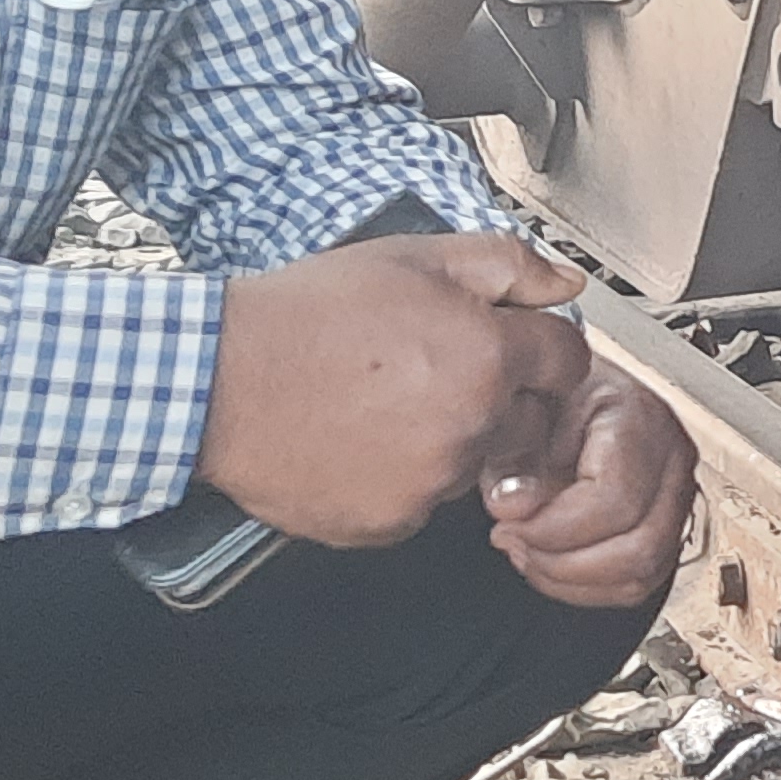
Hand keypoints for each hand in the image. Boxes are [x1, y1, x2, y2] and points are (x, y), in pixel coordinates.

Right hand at [203, 233, 591, 548]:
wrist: (213, 381)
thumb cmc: (303, 317)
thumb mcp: (413, 258)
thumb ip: (508, 266)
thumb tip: (565, 284)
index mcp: (486, 356)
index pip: (567, 360)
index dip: (542, 347)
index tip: (513, 346)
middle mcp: (470, 425)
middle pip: (530, 419)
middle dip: (501, 396)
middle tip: (430, 372)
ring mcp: (431, 481)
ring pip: (473, 461)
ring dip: (449, 438)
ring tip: (380, 403)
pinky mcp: (390, 522)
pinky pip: (421, 502)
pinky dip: (401, 478)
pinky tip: (358, 440)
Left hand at [478, 362, 695, 608]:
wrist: (564, 399)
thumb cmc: (547, 402)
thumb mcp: (517, 416)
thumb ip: (511, 459)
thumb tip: (514, 504)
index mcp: (639, 418)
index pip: (614, 500)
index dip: (554, 528)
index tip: (508, 525)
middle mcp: (671, 458)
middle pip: (638, 546)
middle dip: (563, 561)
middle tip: (516, 543)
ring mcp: (676, 496)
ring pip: (642, 572)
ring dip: (574, 578)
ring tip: (530, 551)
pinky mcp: (667, 527)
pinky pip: (639, 582)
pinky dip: (590, 586)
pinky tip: (553, 559)